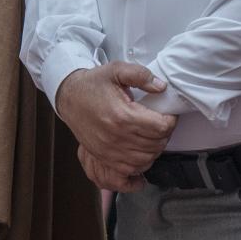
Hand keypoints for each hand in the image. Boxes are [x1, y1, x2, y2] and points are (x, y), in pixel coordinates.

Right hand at [55, 64, 177, 192]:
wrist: (69, 97)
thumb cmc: (92, 84)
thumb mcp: (116, 70)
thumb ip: (140, 75)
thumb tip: (161, 87)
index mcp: (123, 116)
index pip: (161, 127)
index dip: (170, 120)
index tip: (167, 114)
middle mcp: (116, 136)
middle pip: (156, 144)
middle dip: (164, 134)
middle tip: (160, 123)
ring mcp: (109, 150)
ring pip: (147, 159)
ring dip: (155, 149)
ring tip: (152, 135)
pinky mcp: (104, 157)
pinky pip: (131, 169)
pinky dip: (141, 162)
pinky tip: (141, 150)